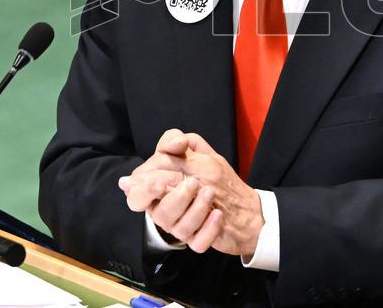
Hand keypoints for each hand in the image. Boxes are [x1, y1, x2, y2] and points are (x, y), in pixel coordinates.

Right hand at [119, 129, 263, 256]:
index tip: (158, 183)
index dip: (143, 191)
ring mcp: (182, 228)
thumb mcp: (197, 151)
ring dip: (196, 209)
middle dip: (175, 198)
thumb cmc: (214, 176)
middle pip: (158, 213)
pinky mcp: (198, 240)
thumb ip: (177, 141)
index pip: (137, 196)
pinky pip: (197, 243)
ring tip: (211, 193)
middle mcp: (166, 211)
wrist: (245, 203)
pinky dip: (208, 229)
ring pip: (177, 229)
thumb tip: (171, 144)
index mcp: (158, 190)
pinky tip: (218, 214)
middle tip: (194, 183)